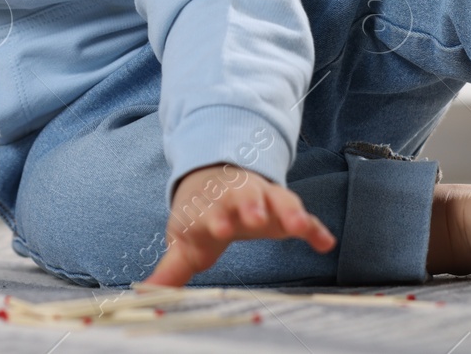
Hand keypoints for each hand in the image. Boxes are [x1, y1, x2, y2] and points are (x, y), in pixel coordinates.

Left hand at [146, 164, 335, 286]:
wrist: (218, 176)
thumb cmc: (202, 216)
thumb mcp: (186, 240)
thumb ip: (172, 269)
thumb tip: (145, 293)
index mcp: (210, 206)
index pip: (211, 211)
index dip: (215, 219)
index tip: (219, 228)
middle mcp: (237, 197)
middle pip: (244, 197)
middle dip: (249, 205)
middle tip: (255, 216)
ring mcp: (263, 198)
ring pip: (276, 199)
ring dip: (286, 209)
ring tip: (299, 224)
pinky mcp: (283, 206)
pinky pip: (302, 216)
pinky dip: (314, 228)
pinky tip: (326, 242)